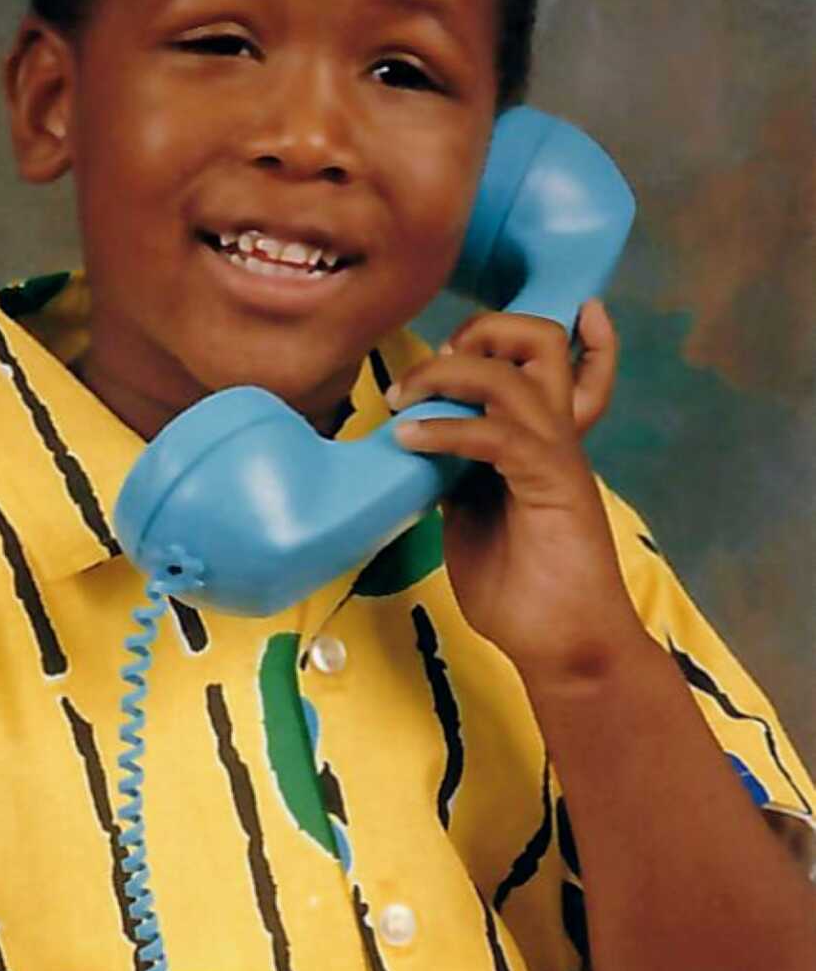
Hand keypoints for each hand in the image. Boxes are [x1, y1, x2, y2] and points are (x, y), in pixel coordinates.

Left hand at [388, 300, 646, 681]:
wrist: (563, 645)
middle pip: (543, 338)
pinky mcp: (550, 482)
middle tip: (434, 362)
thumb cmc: (521, 587)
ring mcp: (558, 454)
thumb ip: (458, 469)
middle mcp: (558, 432)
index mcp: (546, 436)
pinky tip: (409, 439)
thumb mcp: (473, 514)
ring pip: (514, 374)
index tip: (481, 325)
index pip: (568, 358)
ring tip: (401, 401)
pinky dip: (445, 426)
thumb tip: (420, 439)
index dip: (549, 324)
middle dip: (483, 329)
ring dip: (446, 374)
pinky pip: (496, 433)